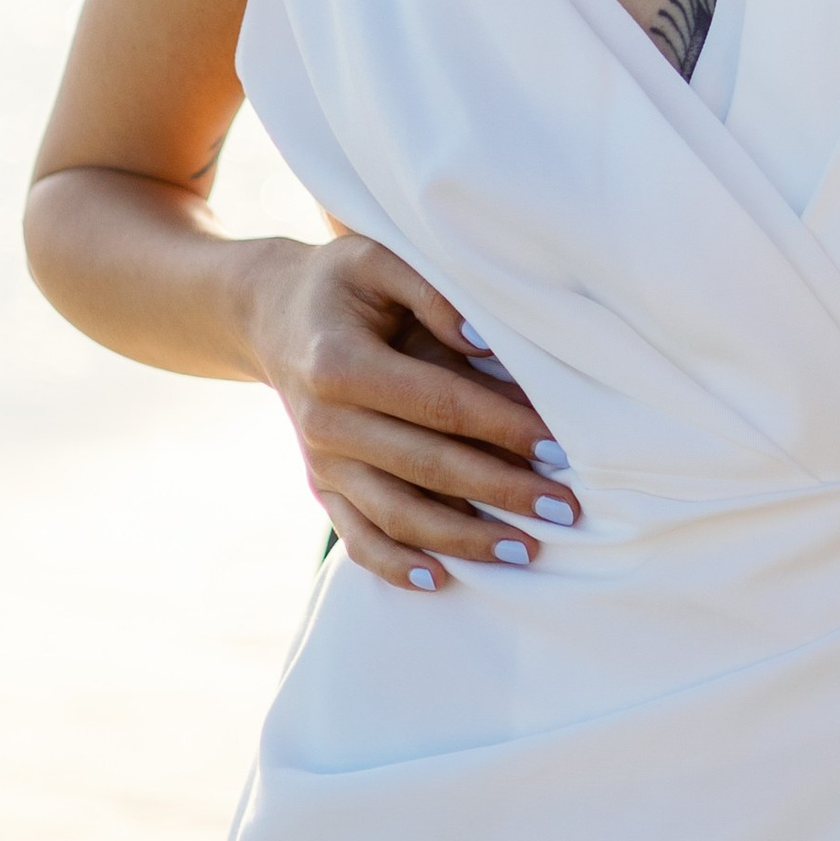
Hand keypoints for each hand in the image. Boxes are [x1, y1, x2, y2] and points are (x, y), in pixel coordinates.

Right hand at [240, 235, 578, 593]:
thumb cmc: (343, 282)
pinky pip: (357, 536)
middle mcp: (324, 421)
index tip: (559, 446)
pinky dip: (395, 565)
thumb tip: (487, 344)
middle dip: (501, 491)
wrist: (272, 315)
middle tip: (566, 509)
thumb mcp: (379, 259)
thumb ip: (435, 294)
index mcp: (339, 363)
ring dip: (462, 539)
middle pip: (426, 467)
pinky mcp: (320, 486)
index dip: (501, 427)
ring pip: (396, 515)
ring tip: (525, 551)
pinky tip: (441, 581)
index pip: (438, 404)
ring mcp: (320, 462)